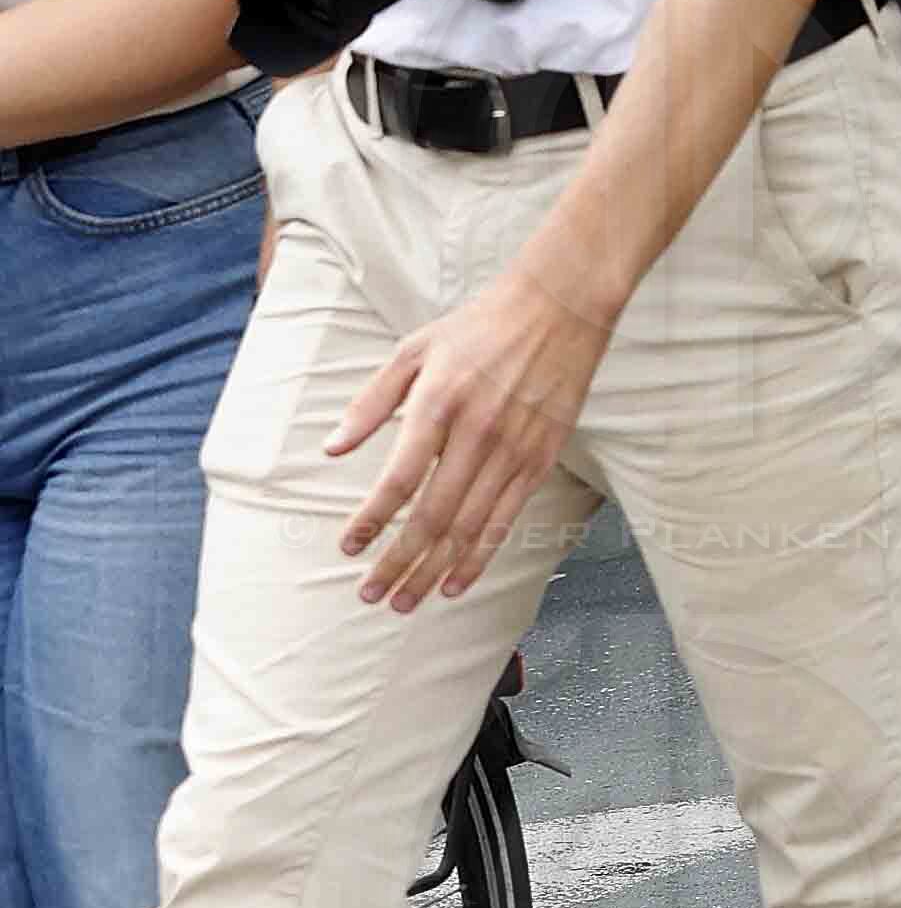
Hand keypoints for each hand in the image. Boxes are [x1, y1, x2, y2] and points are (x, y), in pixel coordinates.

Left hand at [326, 263, 610, 611]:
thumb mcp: (414, 350)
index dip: (372, 519)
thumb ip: (372, 401)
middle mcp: (477, 432)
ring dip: (436, 569)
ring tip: (408, 601)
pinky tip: (459, 580)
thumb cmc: (480, 325)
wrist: (561, 307)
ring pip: (471, 526)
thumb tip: (332, 446)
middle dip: (399, 562)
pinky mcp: (543, 455)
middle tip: (372, 595)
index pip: (400, 479)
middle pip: (434, 515)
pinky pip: (509, 516)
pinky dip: (482, 554)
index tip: (349, 547)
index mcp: (438, 404)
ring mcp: (514, 448)